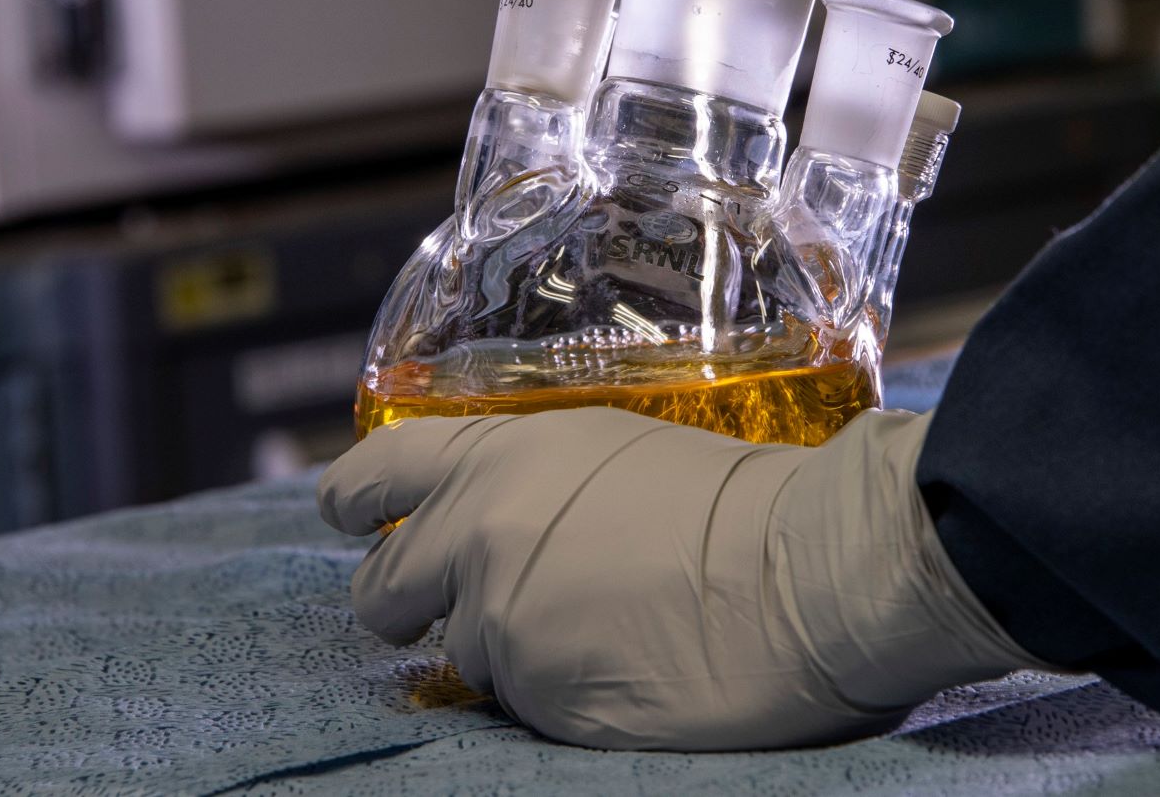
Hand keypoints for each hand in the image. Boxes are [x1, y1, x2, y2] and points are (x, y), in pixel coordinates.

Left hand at [319, 407, 1034, 749]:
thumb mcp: (614, 453)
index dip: (354, 500)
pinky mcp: (538, 701)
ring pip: (463, 654)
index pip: (376, 475)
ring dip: (510, 649)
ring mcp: (502, 624)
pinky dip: (557, 693)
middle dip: (410, 601)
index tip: (348, 515)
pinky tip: (623, 665)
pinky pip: (521, 706)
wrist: (810, 570)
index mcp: (498, 457)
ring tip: (603, 627)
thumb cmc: (740, 501)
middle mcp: (478, 535)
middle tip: (467, 603)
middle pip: (382, 588)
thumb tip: (495, 522)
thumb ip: (531, 485)